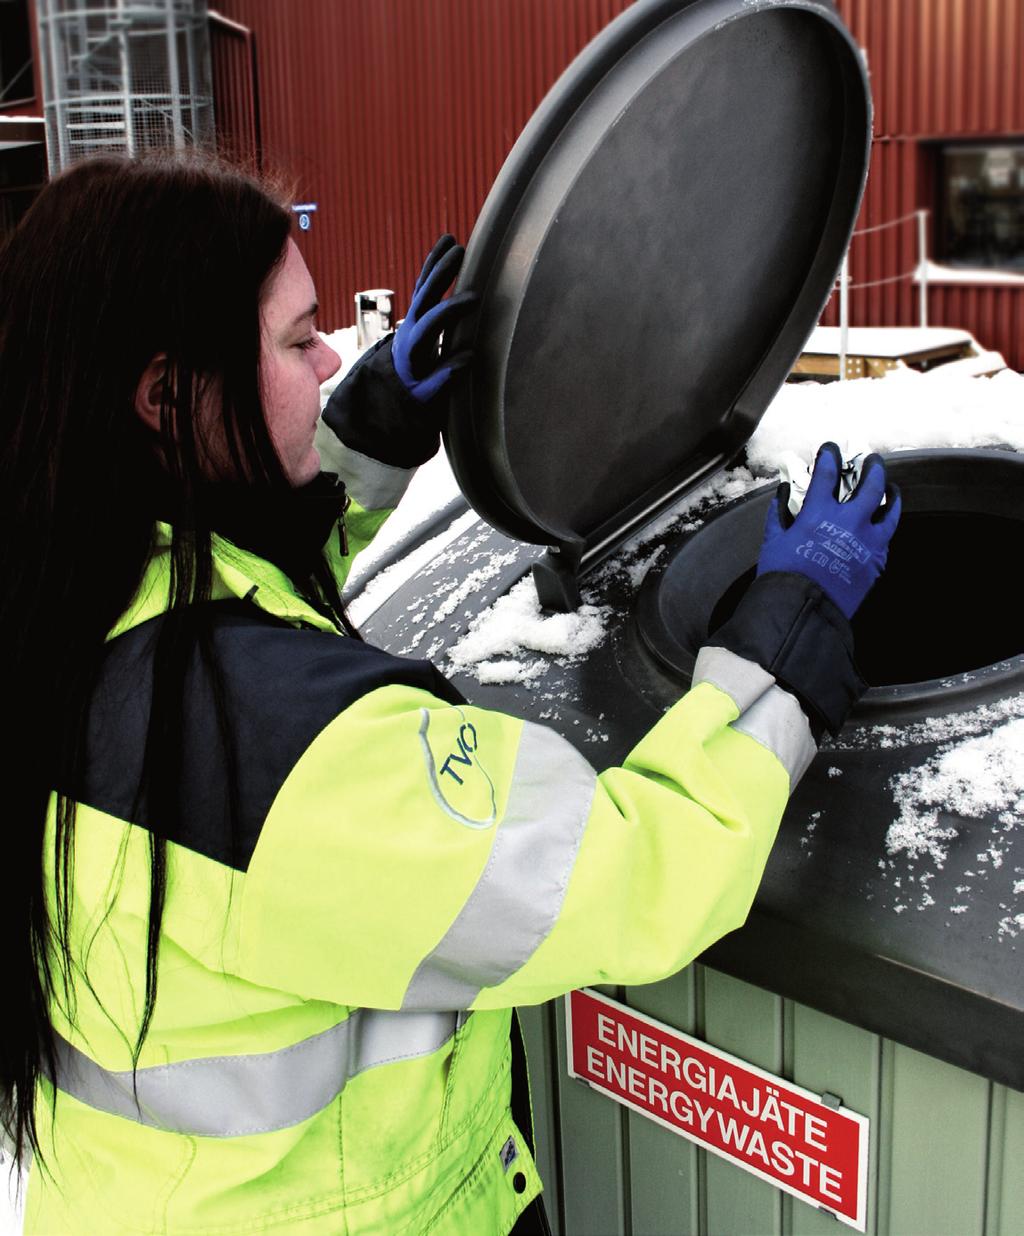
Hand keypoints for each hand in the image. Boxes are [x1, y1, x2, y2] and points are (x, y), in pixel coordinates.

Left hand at [391, 235, 476, 402]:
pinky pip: (425, 282)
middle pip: (423, 296)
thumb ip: (443, 379)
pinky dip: (434, 263)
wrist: (395, 383)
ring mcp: (412, 315)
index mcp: (413, 348)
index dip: (450, 310)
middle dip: (441, 274)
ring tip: (452, 240)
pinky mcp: (418, 309)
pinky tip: (446, 243)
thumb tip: (469, 356)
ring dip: (437, 262)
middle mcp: (410, 326)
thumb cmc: (415, 390)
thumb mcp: (425, 395)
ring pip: (423, 284)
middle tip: (460, 254)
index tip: (475, 299)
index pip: (431, 323)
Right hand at [757, 442, 900, 618]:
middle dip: (871, 467)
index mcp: (820, 513)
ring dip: (891, 495)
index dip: (830, 456)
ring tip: (891, 489)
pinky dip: (885, 527)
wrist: (803, 612)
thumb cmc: (782, 576)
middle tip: (871, 460)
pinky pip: (886, 538)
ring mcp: (868, 542)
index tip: (832, 449)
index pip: (828, 474)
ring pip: (889, 510)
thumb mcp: (773, 542)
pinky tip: (883, 525)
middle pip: (870, 484)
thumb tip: (783, 494)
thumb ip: (779, 515)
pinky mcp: (876, 562)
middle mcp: (849, 522)